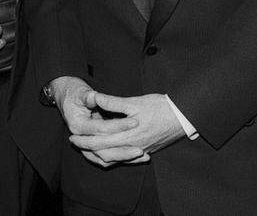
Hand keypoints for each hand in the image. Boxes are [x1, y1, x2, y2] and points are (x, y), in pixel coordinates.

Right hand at [50, 77, 143, 167]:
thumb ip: (89, 96)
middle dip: (122, 150)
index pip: (101, 128)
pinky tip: (138, 157)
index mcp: (78, 125)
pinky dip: (120, 158)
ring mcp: (86, 144)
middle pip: (103, 150)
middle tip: (141, 149)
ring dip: (123, 158)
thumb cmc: (76, 94)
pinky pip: (106, 157)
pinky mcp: (93, 146)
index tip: (136, 122)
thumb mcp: (82, 93)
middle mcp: (80, 138)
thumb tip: (94, 96)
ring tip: (143, 156)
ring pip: (105, 157)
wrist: (67, 97)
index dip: (118, 125)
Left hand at [68, 92, 184, 165]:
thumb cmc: (160, 106)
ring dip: (99, 155)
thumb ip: (113, 102)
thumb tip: (95, 97)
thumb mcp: (135, 101)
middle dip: (87, 149)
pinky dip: (115, 158)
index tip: (73, 136)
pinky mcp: (146, 150)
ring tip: (90, 149)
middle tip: (75, 143)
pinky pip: (126, 160)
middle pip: (103, 153)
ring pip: (114, 159)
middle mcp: (131, 147)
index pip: (99, 142)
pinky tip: (111, 154)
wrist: (183, 116)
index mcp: (126, 135)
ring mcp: (139, 150)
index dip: (84, 139)